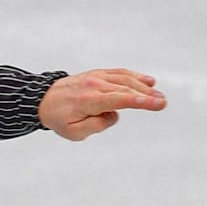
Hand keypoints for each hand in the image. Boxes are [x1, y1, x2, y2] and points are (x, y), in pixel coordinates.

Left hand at [38, 68, 165, 140]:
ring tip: (158, 95)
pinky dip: (135, 76)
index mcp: (88, 100)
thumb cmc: (59, 118)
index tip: (157, 104)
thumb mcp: (74, 132)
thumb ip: (96, 125)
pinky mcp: (98, 74)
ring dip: (144, 86)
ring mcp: (96, 77)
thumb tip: (114, 114)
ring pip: (125, 79)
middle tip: (163, 102)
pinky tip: (149, 81)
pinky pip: (119, 73)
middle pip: (126, 88)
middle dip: (146, 95)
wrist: (43, 99)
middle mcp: (94, 85)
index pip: (119, 99)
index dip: (140, 101)